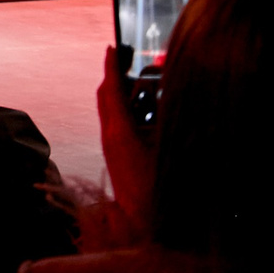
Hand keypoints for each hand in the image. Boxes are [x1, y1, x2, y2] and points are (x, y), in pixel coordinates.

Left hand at [95, 44, 156, 234]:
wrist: (144, 224)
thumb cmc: (159, 190)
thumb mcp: (168, 150)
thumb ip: (166, 123)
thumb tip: (167, 102)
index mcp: (119, 132)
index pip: (111, 91)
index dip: (111, 68)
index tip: (111, 48)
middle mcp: (110, 137)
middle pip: (106, 98)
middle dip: (114, 77)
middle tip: (125, 61)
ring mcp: (110, 148)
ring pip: (110, 112)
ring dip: (121, 95)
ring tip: (139, 84)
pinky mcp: (115, 158)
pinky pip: (116, 126)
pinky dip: (126, 112)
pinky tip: (144, 114)